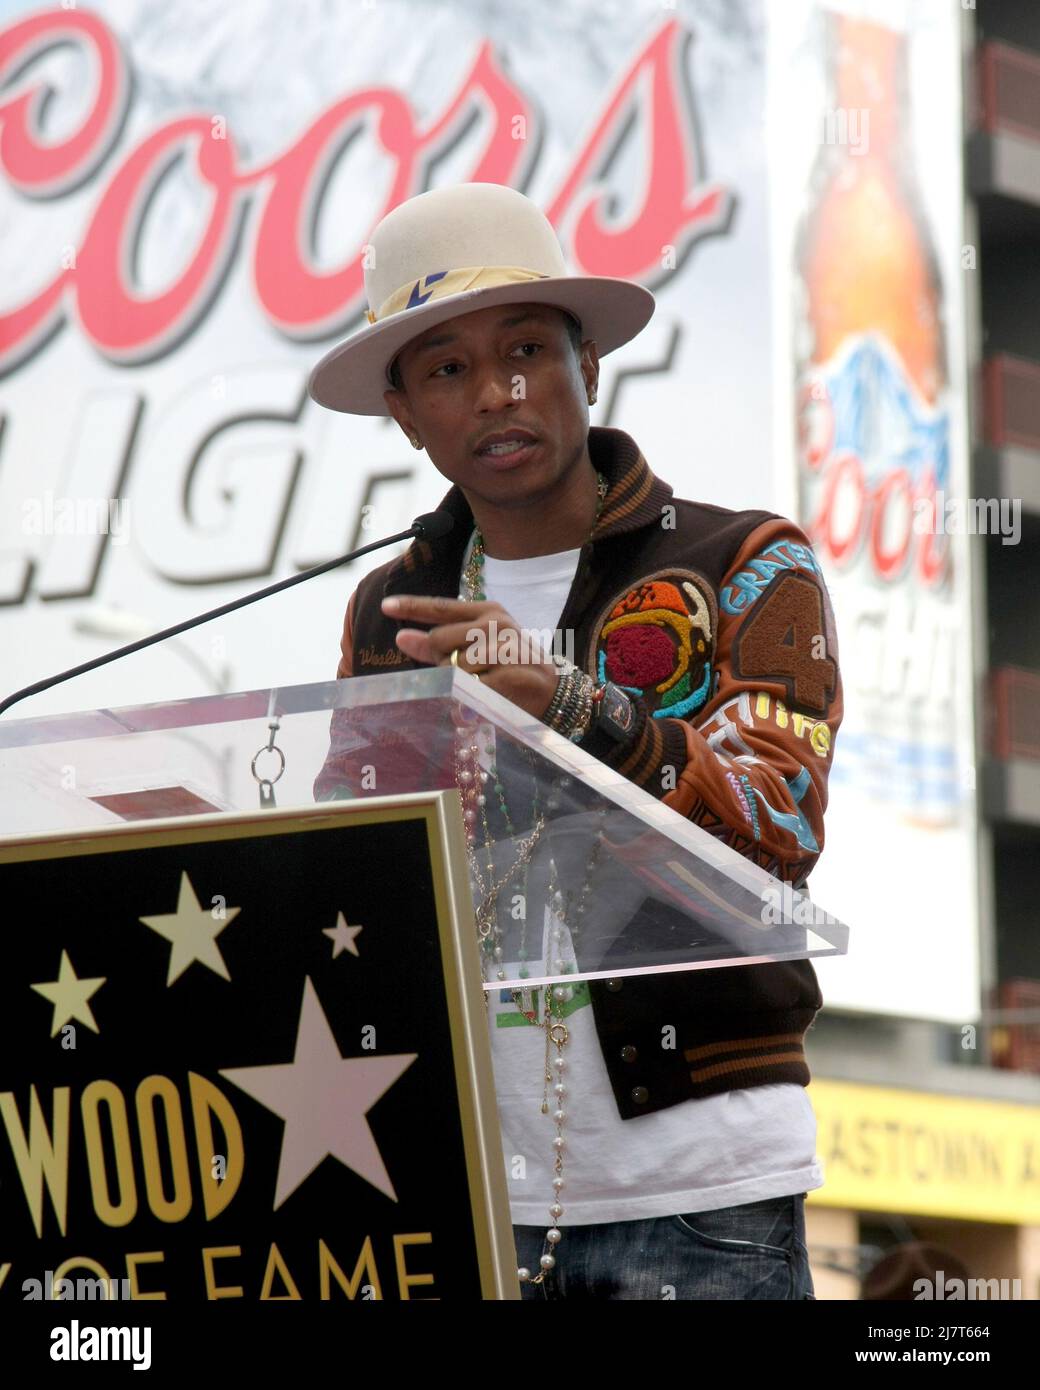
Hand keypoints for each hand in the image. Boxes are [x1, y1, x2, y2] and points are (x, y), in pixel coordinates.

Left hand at [381, 594, 558, 720]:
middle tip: (469, 672)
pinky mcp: (510, 672)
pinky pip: (471, 686)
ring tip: (483, 684)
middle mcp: (496, 623)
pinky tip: (487, 694)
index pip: (441, 607)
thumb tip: (401, 637)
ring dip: (459, 681)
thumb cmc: (508, 667)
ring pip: (454, 665)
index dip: (412, 607)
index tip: (385, 606)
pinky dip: (471, 695)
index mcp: (487, 611)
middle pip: (441, 640)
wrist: (552, 691)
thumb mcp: (475, 649)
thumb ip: (437, 644)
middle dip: (442, 660)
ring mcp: (505, 647)